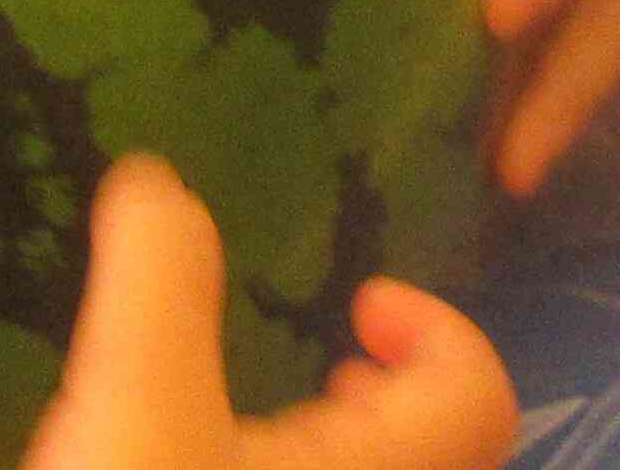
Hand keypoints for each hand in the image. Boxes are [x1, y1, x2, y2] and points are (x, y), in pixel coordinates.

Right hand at [23, 157, 517, 469]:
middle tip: (315, 364)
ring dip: (328, 445)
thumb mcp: (137, 396)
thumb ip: (158, 278)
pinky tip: (185, 465)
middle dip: (382, 392)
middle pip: (433, 448)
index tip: (358, 301)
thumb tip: (155, 178)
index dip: (439, 330)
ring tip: (241, 418)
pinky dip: (269, 467)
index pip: (482, 395)